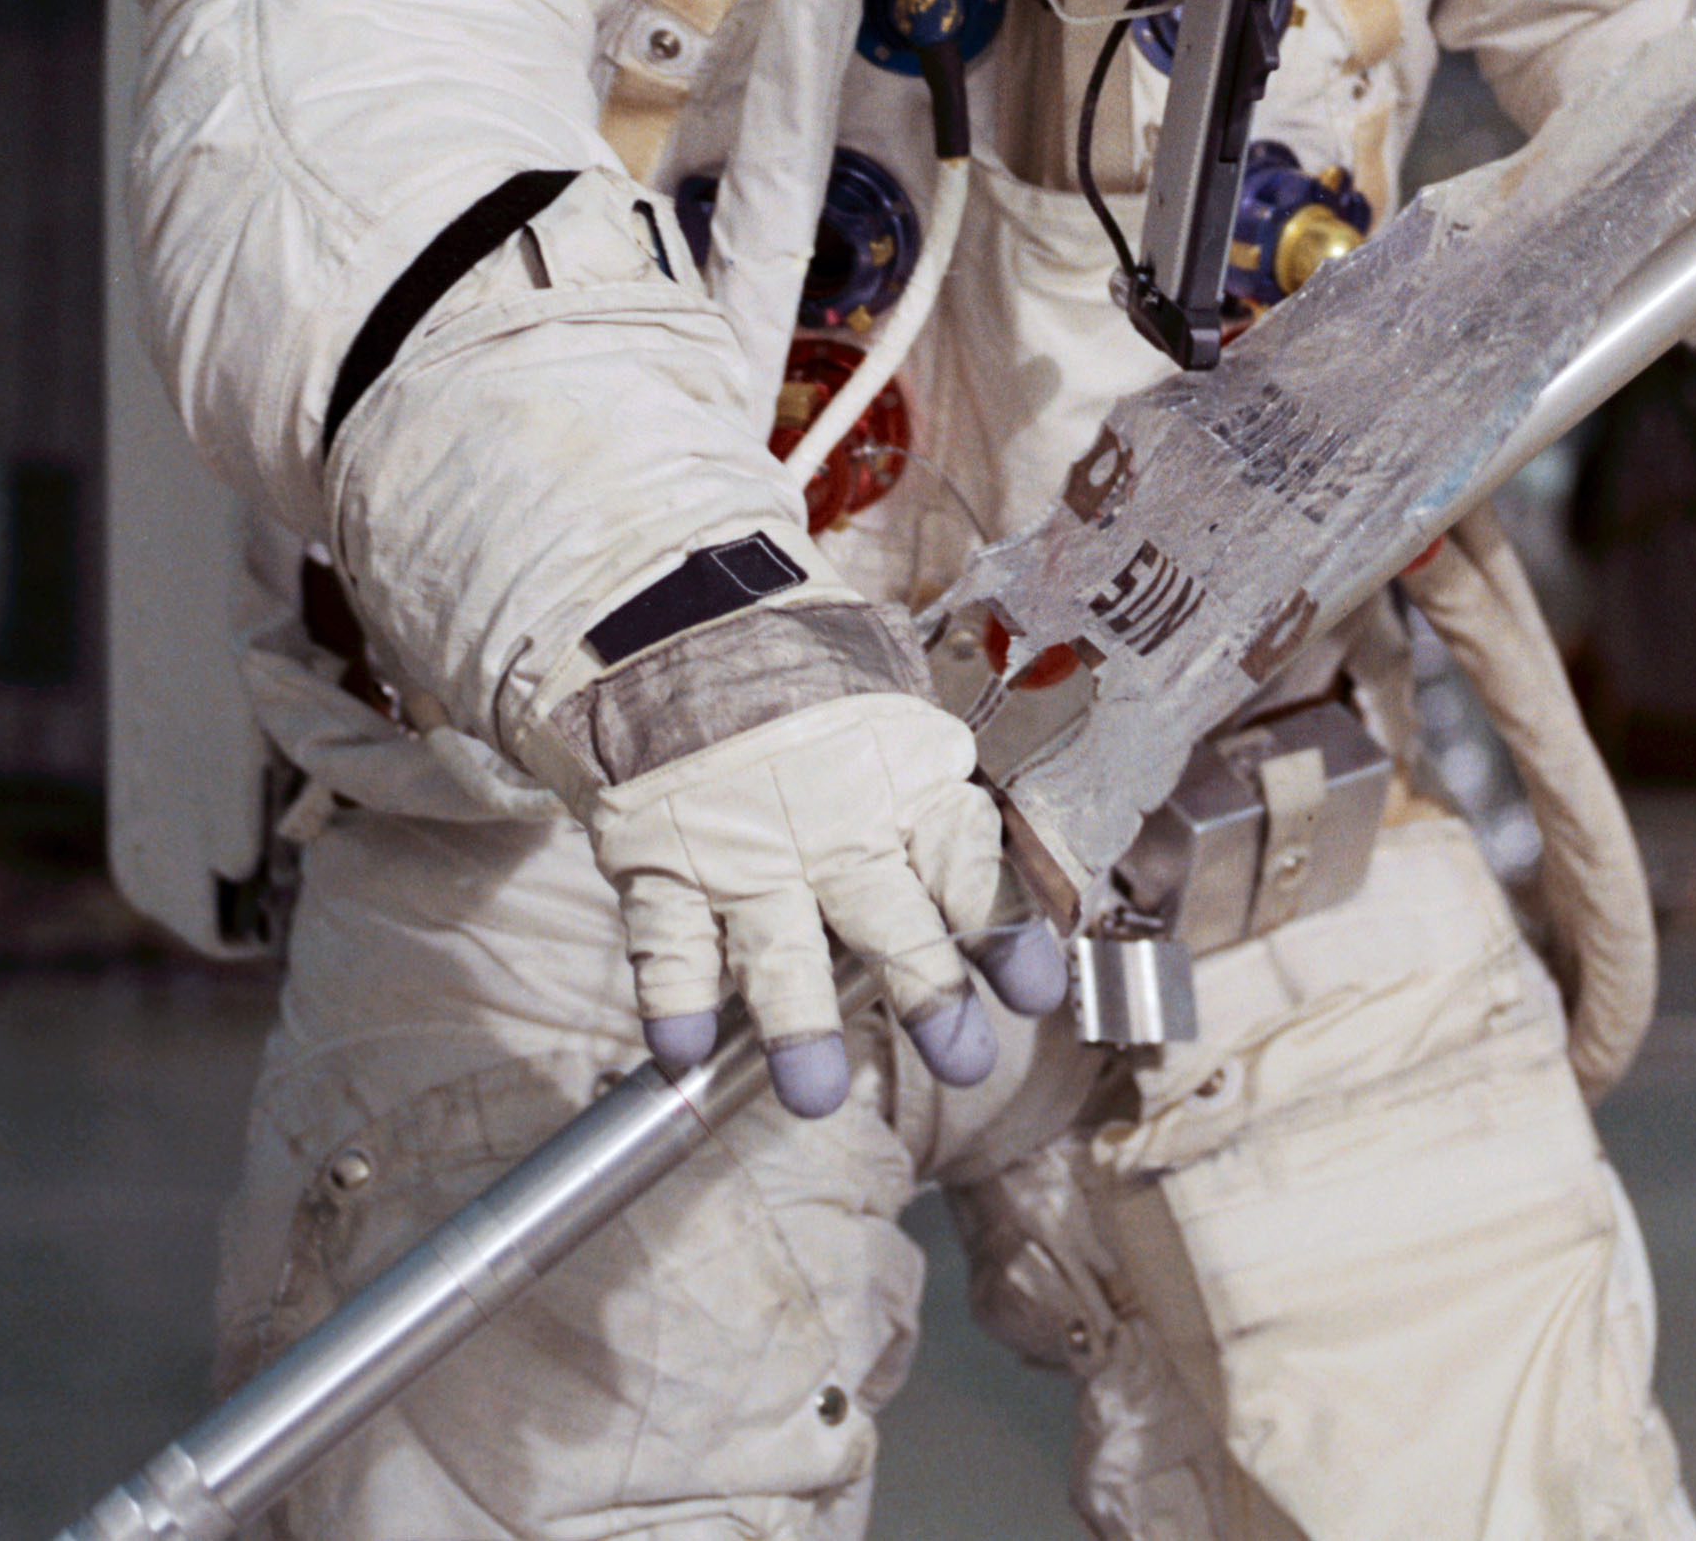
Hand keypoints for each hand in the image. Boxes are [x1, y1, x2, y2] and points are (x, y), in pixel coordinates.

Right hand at [530, 598, 1063, 1115]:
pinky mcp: (661, 855)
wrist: (672, 601)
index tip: (1034, 990)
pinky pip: (667, 938)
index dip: (1004, 929)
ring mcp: (744, 842)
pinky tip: (682, 1047)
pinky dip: (672, 994)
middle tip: (963, 1060)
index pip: (966, 863)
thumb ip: (926, 788)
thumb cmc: (796, 662)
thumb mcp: (885, 703)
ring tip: (816, 1095)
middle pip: (892, 920)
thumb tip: (988, 880)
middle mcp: (832, 820)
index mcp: (901, 776)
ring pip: (778, 948)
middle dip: (931, 994)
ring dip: (798, 1024)